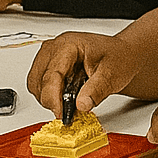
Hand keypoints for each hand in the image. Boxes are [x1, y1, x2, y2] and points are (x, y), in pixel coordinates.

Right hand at [26, 32, 140, 115]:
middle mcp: (55, 47)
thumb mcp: (111, 75)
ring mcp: (50, 55)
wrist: (122, 53)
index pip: (52, 74)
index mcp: (69, 45)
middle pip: (39, 80)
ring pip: (35, 83)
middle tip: (67, 111)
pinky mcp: (49, 64)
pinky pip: (39, 83)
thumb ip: (95, 91)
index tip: (61, 113)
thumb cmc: (118, 58)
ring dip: (48, 97)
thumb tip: (81, 105)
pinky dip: (49, 94)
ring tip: (69, 101)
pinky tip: (65, 96)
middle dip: (51, 99)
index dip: (53, 97)